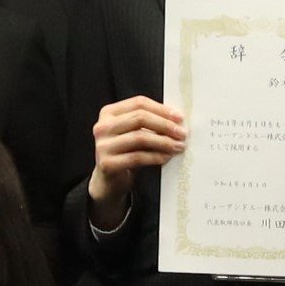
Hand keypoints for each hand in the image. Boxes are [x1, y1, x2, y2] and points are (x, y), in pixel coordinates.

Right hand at [87, 96, 187, 223]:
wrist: (109, 181)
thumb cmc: (125, 153)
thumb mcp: (133, 133)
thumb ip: (148, 123)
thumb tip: (177, 119)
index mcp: (109, 113)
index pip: (138, 103)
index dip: (161, 109)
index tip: (179, 117)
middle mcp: (102, 126)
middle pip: (139, 118)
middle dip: (165, 125)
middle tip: (182, 133)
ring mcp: (102, 145)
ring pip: (139, 137)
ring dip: (163, 141)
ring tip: (178, 146)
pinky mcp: (107, 164)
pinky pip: (137, 157)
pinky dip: (155, 156)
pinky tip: (167, 157)